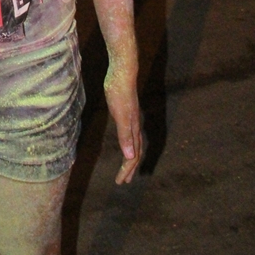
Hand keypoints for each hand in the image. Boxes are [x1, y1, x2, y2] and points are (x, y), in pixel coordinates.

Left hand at [104, 61, 142, 183]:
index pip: (133, 156)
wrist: (122, 71)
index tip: (121, 182)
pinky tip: (124, 141)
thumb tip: (130, 157)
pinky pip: (130, 133)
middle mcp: (134, 126)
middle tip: (124, 181)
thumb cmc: (119, 92)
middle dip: (130, 168)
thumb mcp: (120, 116)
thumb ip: (125, 136)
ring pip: (134, 143)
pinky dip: (128, 143)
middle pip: (135, 152)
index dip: (127, 170)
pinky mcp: (126, 111)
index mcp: (133, 129)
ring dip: (130, 157)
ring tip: (125, 166)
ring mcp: (131, 118)